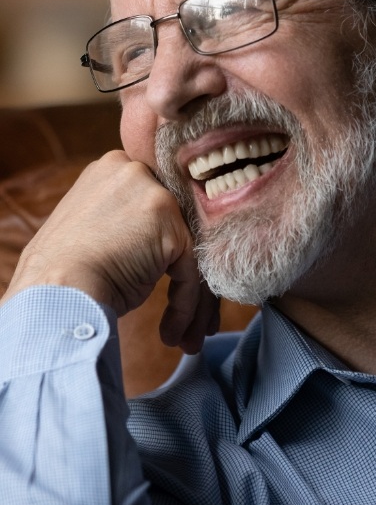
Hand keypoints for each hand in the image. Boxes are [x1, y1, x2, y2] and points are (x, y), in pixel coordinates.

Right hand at [2, 150, 217, 352]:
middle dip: (188, 273)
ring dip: (193, 299)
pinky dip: (186, 305)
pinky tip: (173, 332)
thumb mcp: (95, 227)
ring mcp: (156, 196)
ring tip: (189, 335)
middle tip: (193, 315)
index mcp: (115, 169)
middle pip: (180, 225)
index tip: (172, 280)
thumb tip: (155, 242)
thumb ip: (128, 220)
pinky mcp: (170, 227)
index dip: (166, 245)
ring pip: (190, 250)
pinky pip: (192, 270)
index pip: (158, 205)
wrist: (53, 293)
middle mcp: (137, 173)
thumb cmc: (64, 274)